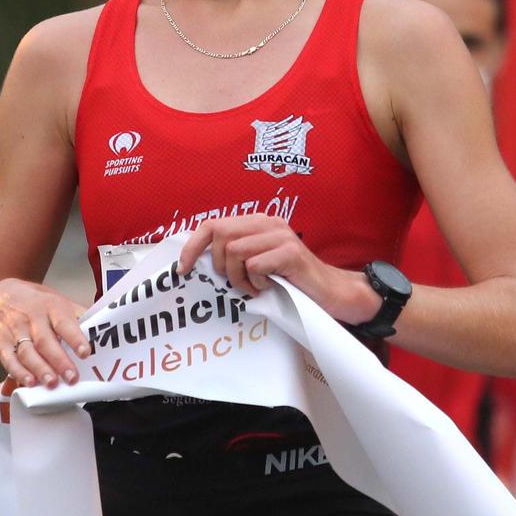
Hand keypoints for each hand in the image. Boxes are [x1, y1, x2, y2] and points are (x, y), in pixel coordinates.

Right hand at [0, 279, 89, 390]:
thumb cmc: (36, 302)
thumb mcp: (58, 301)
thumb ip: (79, 316)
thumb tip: (102, 331)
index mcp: (51, 306)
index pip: (64, 323)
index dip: (75, 338)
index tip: (85, 352)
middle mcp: (32, 317)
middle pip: (45, 341)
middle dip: (59, 361)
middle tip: (72, 378)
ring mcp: (15, 330)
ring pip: (27, 352)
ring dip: (39, 369)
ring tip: (52, 383)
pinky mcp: (1, 342)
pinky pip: (9, 359)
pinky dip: (18, 372)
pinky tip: (28, 382)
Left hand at [177, 216, 379, 322]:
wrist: (331, 293)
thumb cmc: (292, 282)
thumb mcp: (259, 264)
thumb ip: (236, 256)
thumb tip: (198, 262)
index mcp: (258, 223)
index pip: (213, 224)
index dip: (193, 246)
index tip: (184, 269)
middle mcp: (269, 223)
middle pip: (220, 236)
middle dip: (221, 266)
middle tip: (237, 283)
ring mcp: (281, 236)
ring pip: (235, 251)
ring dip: (239, 278)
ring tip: (255, 288)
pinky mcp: (290, 253)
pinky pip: (255, 265)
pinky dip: (257, 282)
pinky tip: (270, 288)